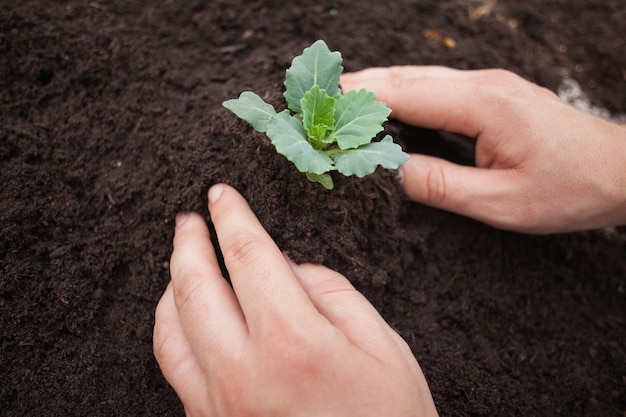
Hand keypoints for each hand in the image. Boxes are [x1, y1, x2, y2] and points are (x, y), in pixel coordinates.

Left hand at [153, 184, 437, 416]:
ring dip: (169, 283)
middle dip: (189, 241)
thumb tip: (288, 267)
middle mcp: (244, 371)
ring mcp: (219, 402)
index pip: (247, 255)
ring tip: (181, 258)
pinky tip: (180, 314)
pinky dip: (168, 328)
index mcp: (293, 341)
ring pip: (169, 327)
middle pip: (195, 285)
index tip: (221, 195)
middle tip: (190, 218)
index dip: (232, 217)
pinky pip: (172, 366)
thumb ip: (332, 292)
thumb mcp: (382, 345)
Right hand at [341, 66, 625, 233]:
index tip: (315, 113)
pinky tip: (379, 108)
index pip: (400, 93)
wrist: (621, 169)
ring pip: (414, 76)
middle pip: (401, 75)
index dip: (353, 103)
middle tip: (310, 102)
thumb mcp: (502, 203)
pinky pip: (431, 85)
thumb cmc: (569, 188)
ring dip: (372, 88)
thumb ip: (441, 185)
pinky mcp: (488, 93)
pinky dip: (396, 94)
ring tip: (332, 104)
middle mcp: (480, 83)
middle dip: (352, 88)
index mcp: (481, 104)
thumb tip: (389, 171)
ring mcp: (485, 83)